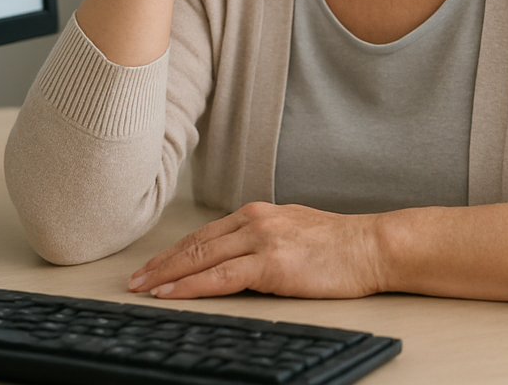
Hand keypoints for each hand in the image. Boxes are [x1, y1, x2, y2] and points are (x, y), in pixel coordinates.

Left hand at [127, 202, 384, 299]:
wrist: (372, 246)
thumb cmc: (341, 246)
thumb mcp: (295, 232)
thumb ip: (265, 239)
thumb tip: (241, 257)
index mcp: (259, 213)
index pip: (206, 233)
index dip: (175, 251)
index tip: (154, 265)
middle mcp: (255, 220)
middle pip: (195, 243)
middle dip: (161, 263)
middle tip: (135, 279)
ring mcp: (262, 239)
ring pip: (200, 257)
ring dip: (167, 274)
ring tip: (143, 287)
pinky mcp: (271, 263)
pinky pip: (219, 276)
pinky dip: (191, 285)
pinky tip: (172, 293)